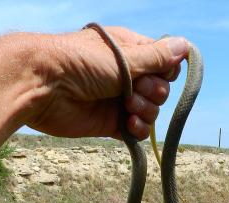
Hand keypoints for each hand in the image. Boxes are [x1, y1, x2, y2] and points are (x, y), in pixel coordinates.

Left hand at [27, 27, 188, 139]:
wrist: (43, 86)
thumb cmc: (81, 62)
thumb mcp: (124, 57)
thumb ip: (156, 57)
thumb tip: (185, 45)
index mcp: (129, 51)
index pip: (163, 62)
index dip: (166, 70)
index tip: (161, 72)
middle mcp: (125, 75)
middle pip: (160, 88)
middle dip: (154, 92)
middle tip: (137, 90)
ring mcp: (117, 100)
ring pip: (150, 111)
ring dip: (145, 111)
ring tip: (128, 107)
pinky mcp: (109, 123)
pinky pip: (136, 130)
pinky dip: (137, 129)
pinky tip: (128, 125)